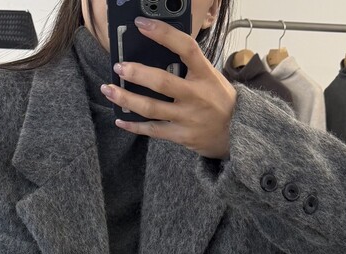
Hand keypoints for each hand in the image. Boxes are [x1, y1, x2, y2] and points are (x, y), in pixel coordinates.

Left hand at [100, 16, 236, 159]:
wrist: (237, 134)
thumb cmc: (220, 101)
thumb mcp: (212, 77)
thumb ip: (190, 66)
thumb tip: (159, 49)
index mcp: (206, 75)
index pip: (186, 47)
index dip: (163, 34)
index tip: (142, 24)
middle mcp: (196, 96)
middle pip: (162, 82)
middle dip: (137, 73)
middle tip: (119, 67)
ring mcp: (187, 118)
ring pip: (151, 108)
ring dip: (126, 99)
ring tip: (108, 90)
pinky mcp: (181, 135)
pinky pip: (153, 130)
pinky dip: (134, 126)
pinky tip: (120, 120)